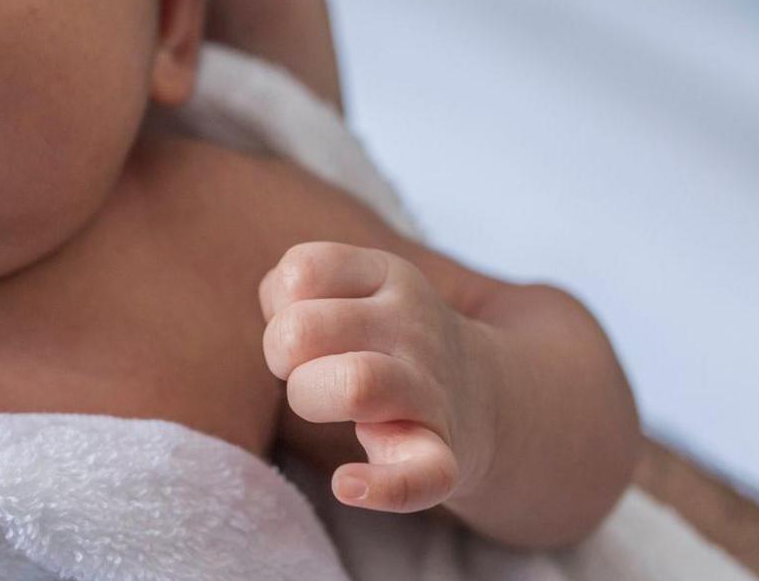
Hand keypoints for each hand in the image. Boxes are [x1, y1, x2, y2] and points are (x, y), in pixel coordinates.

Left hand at [260, 241, 496, 512]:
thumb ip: (296, 288)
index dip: (281, 302)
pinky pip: (419, 476)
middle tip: (306, 368)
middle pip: (303, 330)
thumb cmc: (381, 339)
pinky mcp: (444, 457)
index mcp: (386, 276)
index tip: (302, 321)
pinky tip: (347, 485)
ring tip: (323, 404)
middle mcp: (411, 327)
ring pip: (354, 384)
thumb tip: (278, 316)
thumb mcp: (353, 285)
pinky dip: (381, 488)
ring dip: (310, 398)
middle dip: (280, 354)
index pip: (303, 270)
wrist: (481, 397)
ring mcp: (430, 392)